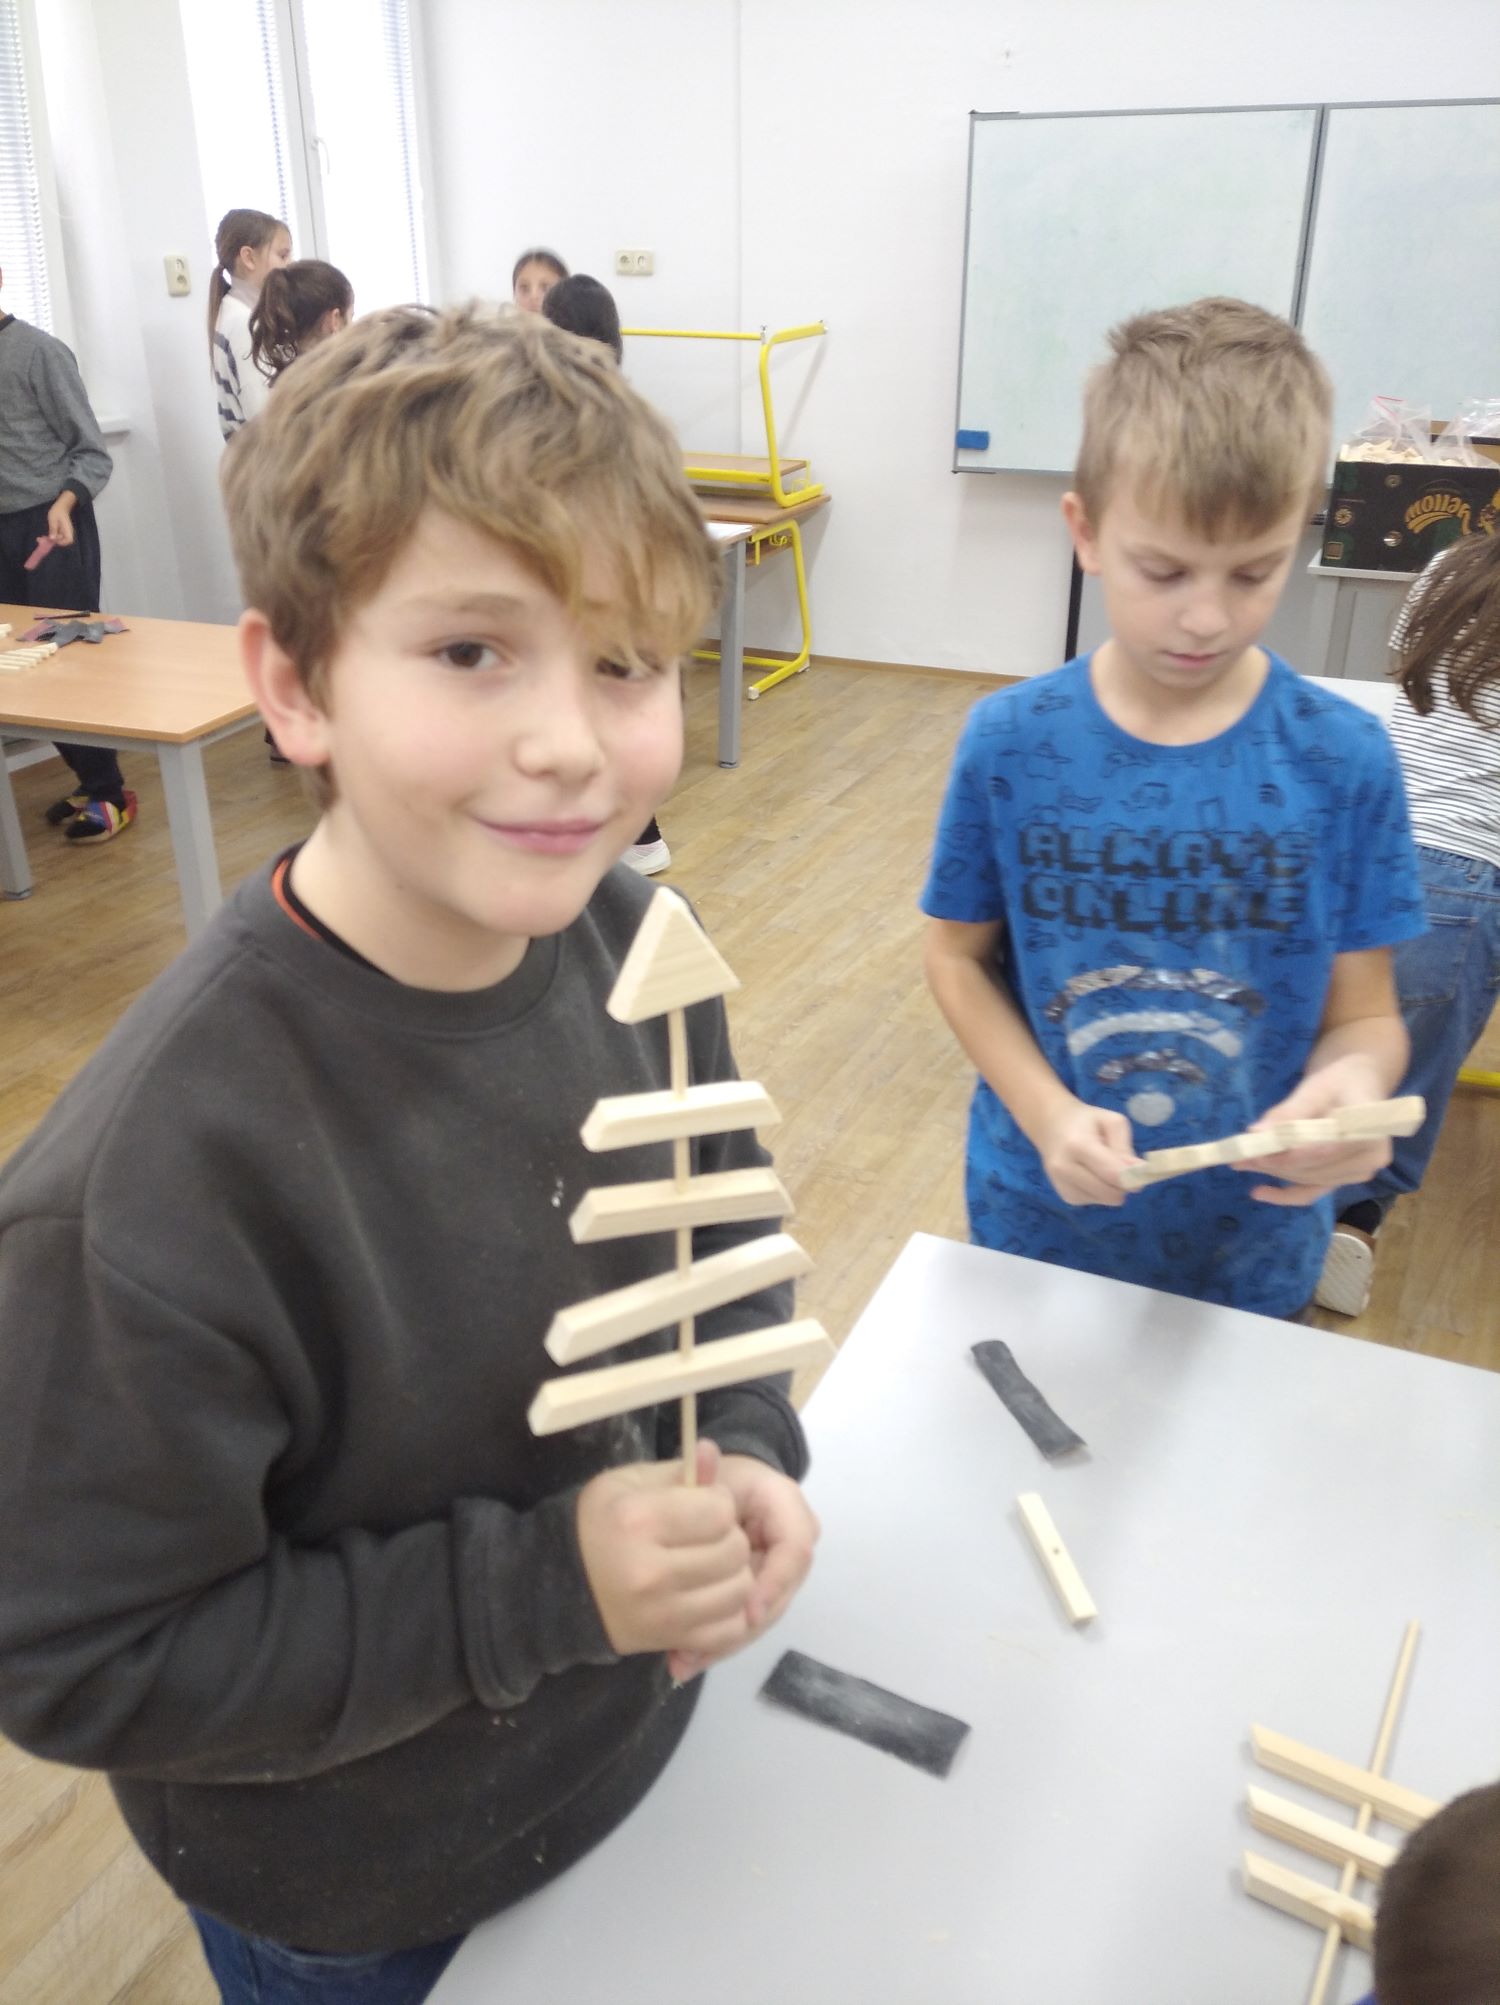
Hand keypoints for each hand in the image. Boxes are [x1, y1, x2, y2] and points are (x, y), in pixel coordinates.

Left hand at [46, 491, 77, 547]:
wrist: (61, 507)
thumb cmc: (57, 511)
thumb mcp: (53, 519)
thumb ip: (53, 529)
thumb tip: (52, 538)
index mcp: (67, 529)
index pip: (68, 540)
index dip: (61, 542)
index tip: (53, 539)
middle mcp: (67, 532)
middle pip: (64, 542)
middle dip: (55, 542)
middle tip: (45, 539)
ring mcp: (64, 532)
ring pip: (59, 540)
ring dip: (51, 540)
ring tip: (42, 539)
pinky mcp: (61, 531)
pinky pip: (57, 537)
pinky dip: (51, 537)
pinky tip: (45, 536)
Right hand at [577, 1438, 753, 1665]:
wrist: (562, 1586)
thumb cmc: (601, 1523)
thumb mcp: (629, 1484)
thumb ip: (678, 1470)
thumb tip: (712, 1450)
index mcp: (638, 1521)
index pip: (719, 1512)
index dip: (720, 1503)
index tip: (705, 1506)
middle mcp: (650, 1572)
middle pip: (734, 1552)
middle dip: (731, 1538)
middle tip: (711, 1537)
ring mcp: (661, 1613)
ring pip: (739, 1592)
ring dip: (734, 1575)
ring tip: (713, 1566)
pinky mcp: (669, 1640)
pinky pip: (728, 1631)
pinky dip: (731, 1613)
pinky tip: (712, 1597)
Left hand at [667, 1454, 819, 1682]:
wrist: (705, 1487)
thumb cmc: (701, 1476)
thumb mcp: (693, 1472)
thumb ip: (699, 1470)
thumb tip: (706, 1451)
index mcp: (781, 1501)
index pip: (796, 1546)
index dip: (776, 1581)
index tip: (749, 1611)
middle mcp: (788, 1537)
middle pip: (780, 1593)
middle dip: (743, 1627)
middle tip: (700, 1652)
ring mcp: (775, 1567)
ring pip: (761, 1615)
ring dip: (725, 1642)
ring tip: (683, 1661)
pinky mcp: (758, 1589)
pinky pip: (743, 1620)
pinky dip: (716, 1642)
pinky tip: (682, 1660)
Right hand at [1036, 1097, 1138, 1205]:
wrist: (1051, 1126)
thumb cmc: (1086, 1121)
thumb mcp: (1111, 1122)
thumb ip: (1125, 1148)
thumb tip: (1139, 1173)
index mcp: (1078, 1145)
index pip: (1111, 1173)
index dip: (1133, 1177)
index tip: (1144, 1173)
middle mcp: (1065, 1169)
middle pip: (1110, 1193)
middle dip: (1124, 1184)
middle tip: (1124, 1168)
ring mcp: (1062, 1186)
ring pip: (1106, 1200)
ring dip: (1112, 1188)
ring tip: (1102, 1166)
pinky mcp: (1065, 1197)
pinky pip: (1096, 1201)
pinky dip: (1100, 1191)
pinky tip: (1092, 1174)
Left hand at [1239, 1058, 1392, 1206]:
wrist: (1356, 1084)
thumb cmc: (1340, 1080)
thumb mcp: (1315, 1089)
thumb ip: (1289, 1112)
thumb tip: (1257, 1133)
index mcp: (1371, 1133)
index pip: (1325, 1150)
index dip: (1289, 1154)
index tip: (1256, 1152)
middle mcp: (1370, 1160)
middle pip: (1314, 1169)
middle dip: (1275, 1163)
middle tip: (1239, 1155)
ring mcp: (1358, 1173)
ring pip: (1308, 1180)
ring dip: (1274, 1173)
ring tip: (1242, 1162)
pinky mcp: (1342, 1179)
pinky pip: (1312, 1192)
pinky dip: (1285, 1194)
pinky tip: (1258, 1192)